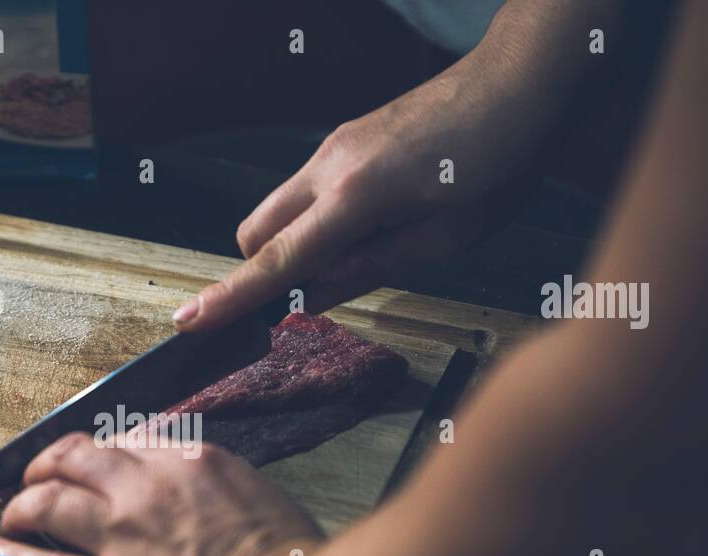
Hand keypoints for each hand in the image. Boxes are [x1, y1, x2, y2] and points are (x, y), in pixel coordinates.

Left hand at [0, 433, 322, 555]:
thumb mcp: (253, 490)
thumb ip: (207, 477)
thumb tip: (180, 479)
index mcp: (188, 459)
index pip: (121, 440)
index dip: (94, 454)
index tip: (86, 468)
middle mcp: (145, 488)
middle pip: (71, 458)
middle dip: (46, 465)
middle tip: (35, 480)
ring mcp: (121, 537)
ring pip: (45, 503)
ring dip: (22, 506)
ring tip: (14, 516)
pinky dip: (11, 555)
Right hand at [171, 3, 598, 331]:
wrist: (519, 81)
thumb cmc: (496, 162)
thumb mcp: (443, 239)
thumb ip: (368, 268)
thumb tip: (313, 297)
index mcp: (354, 198)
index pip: (276, 262)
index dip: (230, 299)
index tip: (188, 322)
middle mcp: (328, 167)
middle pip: (253, 234)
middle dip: (263, 271)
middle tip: (321, 289)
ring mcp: (332, 148)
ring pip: (277, 210)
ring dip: (296, 244)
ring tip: (369, 248)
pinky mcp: (344, 141)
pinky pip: (306, 191)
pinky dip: (317, 220)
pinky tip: (377, 221)